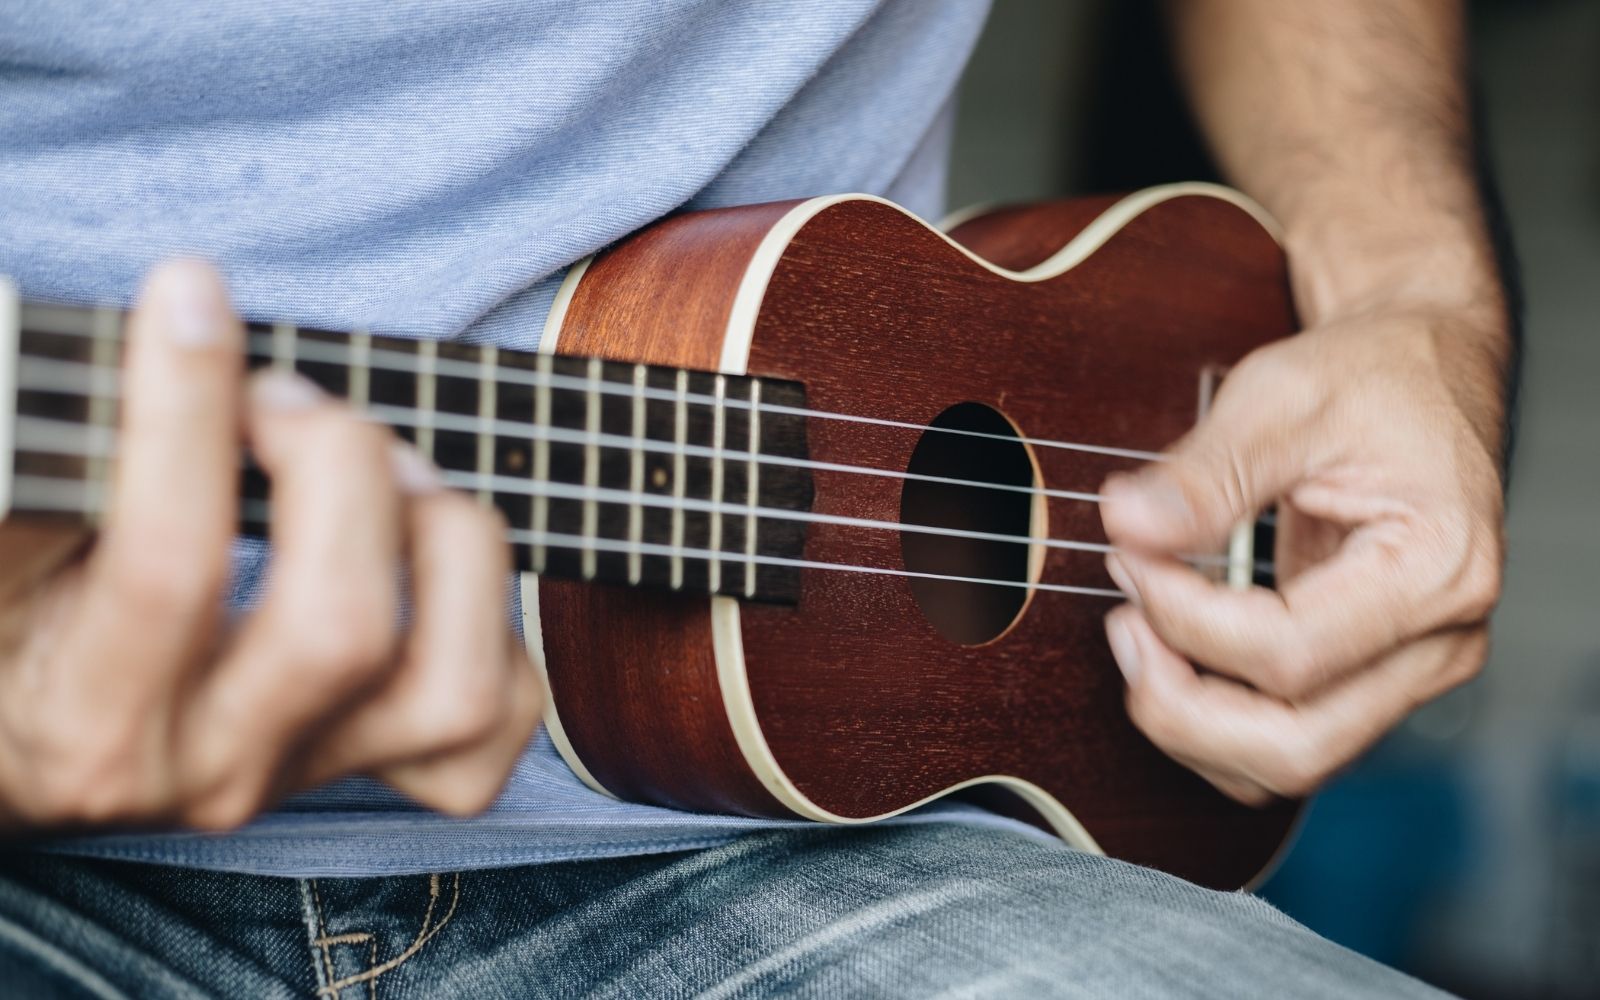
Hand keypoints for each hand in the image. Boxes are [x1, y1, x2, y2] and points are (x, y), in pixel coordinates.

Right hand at [0, 261, 541, 830]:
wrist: (24, 742)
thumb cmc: (9, 605)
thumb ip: (40, 456)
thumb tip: (104, 340)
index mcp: (85, 719)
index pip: (167, 561)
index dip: (188, 409)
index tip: (189, 295)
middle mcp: (208, 766)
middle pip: (342, 626)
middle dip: (338, 466)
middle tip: (283, 395)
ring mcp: (306, 770)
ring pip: (452, 687)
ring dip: (447, 538)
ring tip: (389, 463)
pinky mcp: (377, 765)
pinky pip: (494, 720)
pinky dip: (496, 621)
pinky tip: (428, 548)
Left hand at [1099, 304, 1506, 804]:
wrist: (1423, 372)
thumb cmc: (1372, 377)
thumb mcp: (1283, 398)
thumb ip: (1205, 472)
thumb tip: (1126, 522)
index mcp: (1438, 570)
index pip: (1286, 654)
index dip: (1184, 618)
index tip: (1130, 557)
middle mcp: (1439, 642)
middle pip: (1294, 745)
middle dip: (1181, 706)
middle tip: (1120, 623)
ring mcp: (1409, 669)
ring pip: (1286, 761)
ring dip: (1190, 720)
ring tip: (1136, 631)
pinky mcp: (1369, 675)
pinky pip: (1283, 736)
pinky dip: (1213, 716)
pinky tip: (1171, 648)